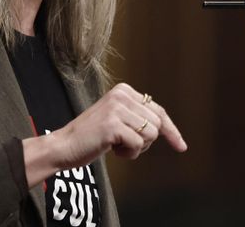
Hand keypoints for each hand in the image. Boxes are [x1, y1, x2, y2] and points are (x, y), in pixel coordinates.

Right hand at [24, 83, 186, 186]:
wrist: (63, 146)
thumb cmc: (91, 137)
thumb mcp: (117, 119)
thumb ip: (138, 117)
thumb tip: (167, 127)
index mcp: (124, 90)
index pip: (158, 110)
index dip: (171, 130)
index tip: (181, 146)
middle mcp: (122, 95)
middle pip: (157, 125)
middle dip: (145, 141)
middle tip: (122, 144)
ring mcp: (117, 109)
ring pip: (151, 135)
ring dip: (136, 147)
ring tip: (116, 145)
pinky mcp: (113, 125)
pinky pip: (138, 145)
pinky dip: (129, 153)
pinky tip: (111, 149)